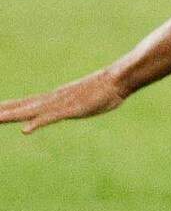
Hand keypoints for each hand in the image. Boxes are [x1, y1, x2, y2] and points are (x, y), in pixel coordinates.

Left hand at [0, 71, 126, 134]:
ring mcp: (61, 105)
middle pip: (22, 106)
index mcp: (55, 97)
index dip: (8, 106)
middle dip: (3, 111)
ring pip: (31, 112)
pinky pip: (51, 118)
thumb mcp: (87, 96)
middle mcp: (53, 100)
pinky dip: (37, 123)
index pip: (26, 102)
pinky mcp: (72, 110)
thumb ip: (78, 99)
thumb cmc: (106, 88)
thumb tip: (79, 98)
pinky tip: (26, 130)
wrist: (118, 80)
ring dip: (12, 116)